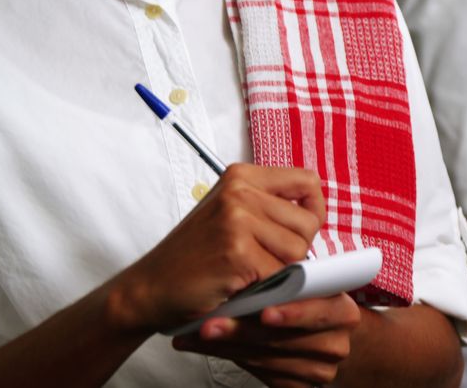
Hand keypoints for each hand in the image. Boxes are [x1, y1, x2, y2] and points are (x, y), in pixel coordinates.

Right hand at [105, 164, 325, 332]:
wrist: (149, 287)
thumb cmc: (194, 256)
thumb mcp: (230, 214)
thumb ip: (269, 207)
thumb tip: (317, 216)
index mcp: (242, 176)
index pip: (308, 181)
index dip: (314, 210)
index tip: (301, 231)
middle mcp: (240, 190)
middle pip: (308, 223)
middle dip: (295, 251)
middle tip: (261, 261)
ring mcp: (237, 219)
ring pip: (298, 251)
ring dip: (280, 272)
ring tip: (248, 272)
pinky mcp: (237, 251)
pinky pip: (281, 275)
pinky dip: (266, 290)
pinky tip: (239, 285)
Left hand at [173, 293, 361, 387]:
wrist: (314, 336)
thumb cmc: (300, 302)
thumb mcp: (301, 286)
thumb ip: (285, 281)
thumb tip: (251, 263)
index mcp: (342, 309)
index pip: (321, 309)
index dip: (294, 313)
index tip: (265, 312)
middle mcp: (336, 342)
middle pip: (285, 340)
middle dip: (243, 331)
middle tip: (210, 324)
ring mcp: (320, 369)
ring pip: (266, 359)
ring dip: (226, 346)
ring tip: (197, 334)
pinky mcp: (300, 386)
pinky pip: (261, 375)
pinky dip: (229, 358)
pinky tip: (207, 346)